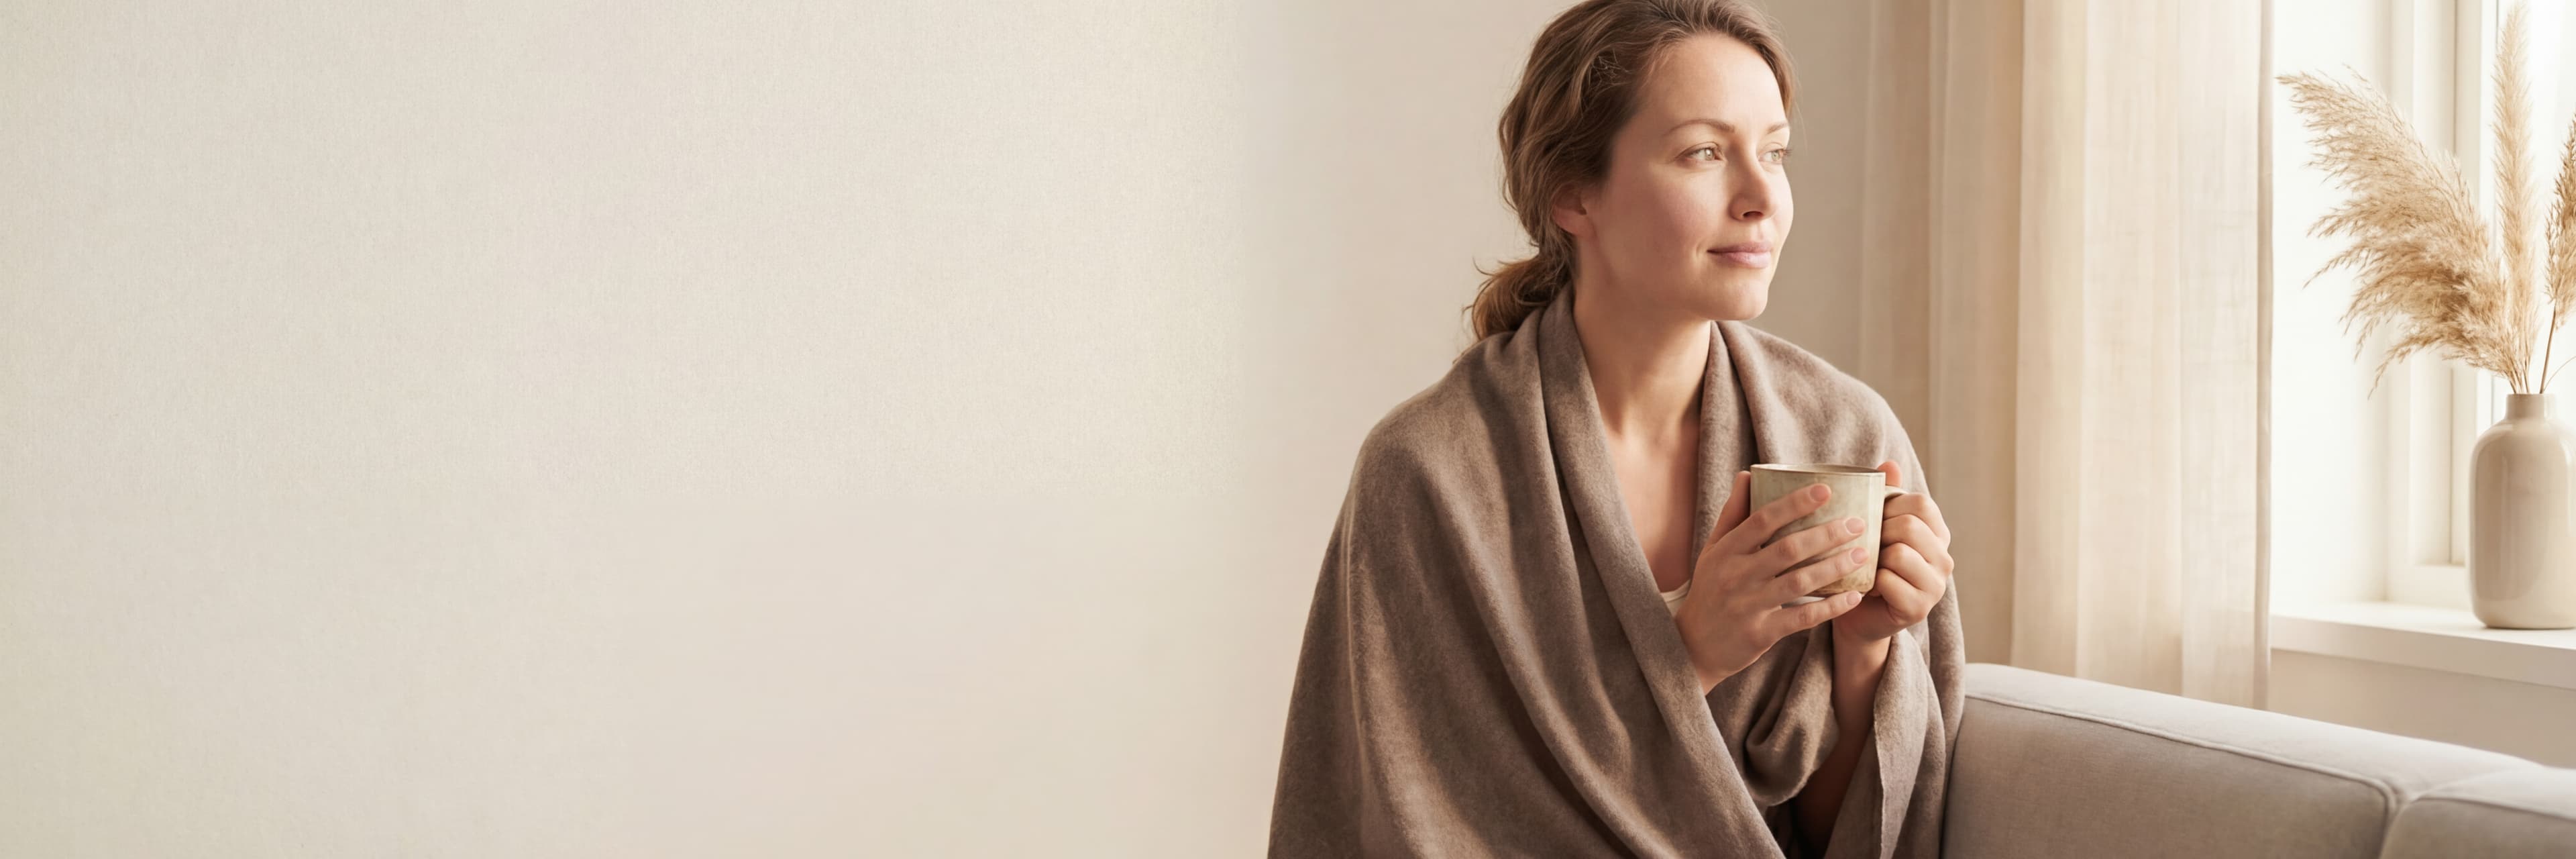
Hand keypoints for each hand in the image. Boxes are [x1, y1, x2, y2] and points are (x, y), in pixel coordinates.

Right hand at [1674, 470, 1874, 693]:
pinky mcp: (1761, 633)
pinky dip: (1830, 607)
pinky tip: (1853, 596)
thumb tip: (1747, 474)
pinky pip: (1802, 618)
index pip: (1762, 520)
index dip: (1794, 504)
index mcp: (1726, 551)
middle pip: (1787, 549)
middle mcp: (1736, 576)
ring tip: (1862, 554)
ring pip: (1799, 582)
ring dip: (1834, 567)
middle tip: (1858, 523)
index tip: (1826, 490)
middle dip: (1826, 534)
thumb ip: (1732, 514)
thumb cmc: (1710, 590)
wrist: (1693, 645)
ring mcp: (1748, 606)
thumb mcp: (1713, 550)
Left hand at [1829, 460, 1953, 645]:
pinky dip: (1871, 583)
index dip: (1890, 506)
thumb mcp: (1875, 525)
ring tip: (1868, 567)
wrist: (1856, 612)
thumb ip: (1886, 494)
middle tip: (1867, 546)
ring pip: (1899, 553)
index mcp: (1937, 533)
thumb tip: (1890, 463)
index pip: (1921, 503)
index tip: (1875, 520)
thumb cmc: (1866, 563)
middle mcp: (1944, 558)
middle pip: (1910, 526)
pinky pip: (1889, 582)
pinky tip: (1869, 588)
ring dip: (1874, 559)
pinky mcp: (1919, 608)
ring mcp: (1936, 585)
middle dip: (1879, 533)